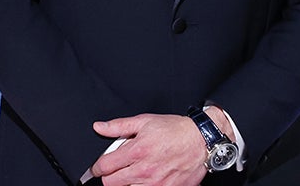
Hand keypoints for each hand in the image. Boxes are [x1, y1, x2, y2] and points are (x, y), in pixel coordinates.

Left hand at [89, 111, 220, 185]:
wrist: (202, 141)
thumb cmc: (175, 130)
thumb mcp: (146, 121)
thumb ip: (119, 126)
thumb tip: (99, 127)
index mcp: (137, 151)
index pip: (104, 167)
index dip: (97, 167)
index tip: (99, 167)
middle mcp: (144, 170)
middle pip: (111, 184)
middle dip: (110, 176)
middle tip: (117, 169)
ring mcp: (155, 184)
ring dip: (127, 182)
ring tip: (135, 172)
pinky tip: (147, 178)